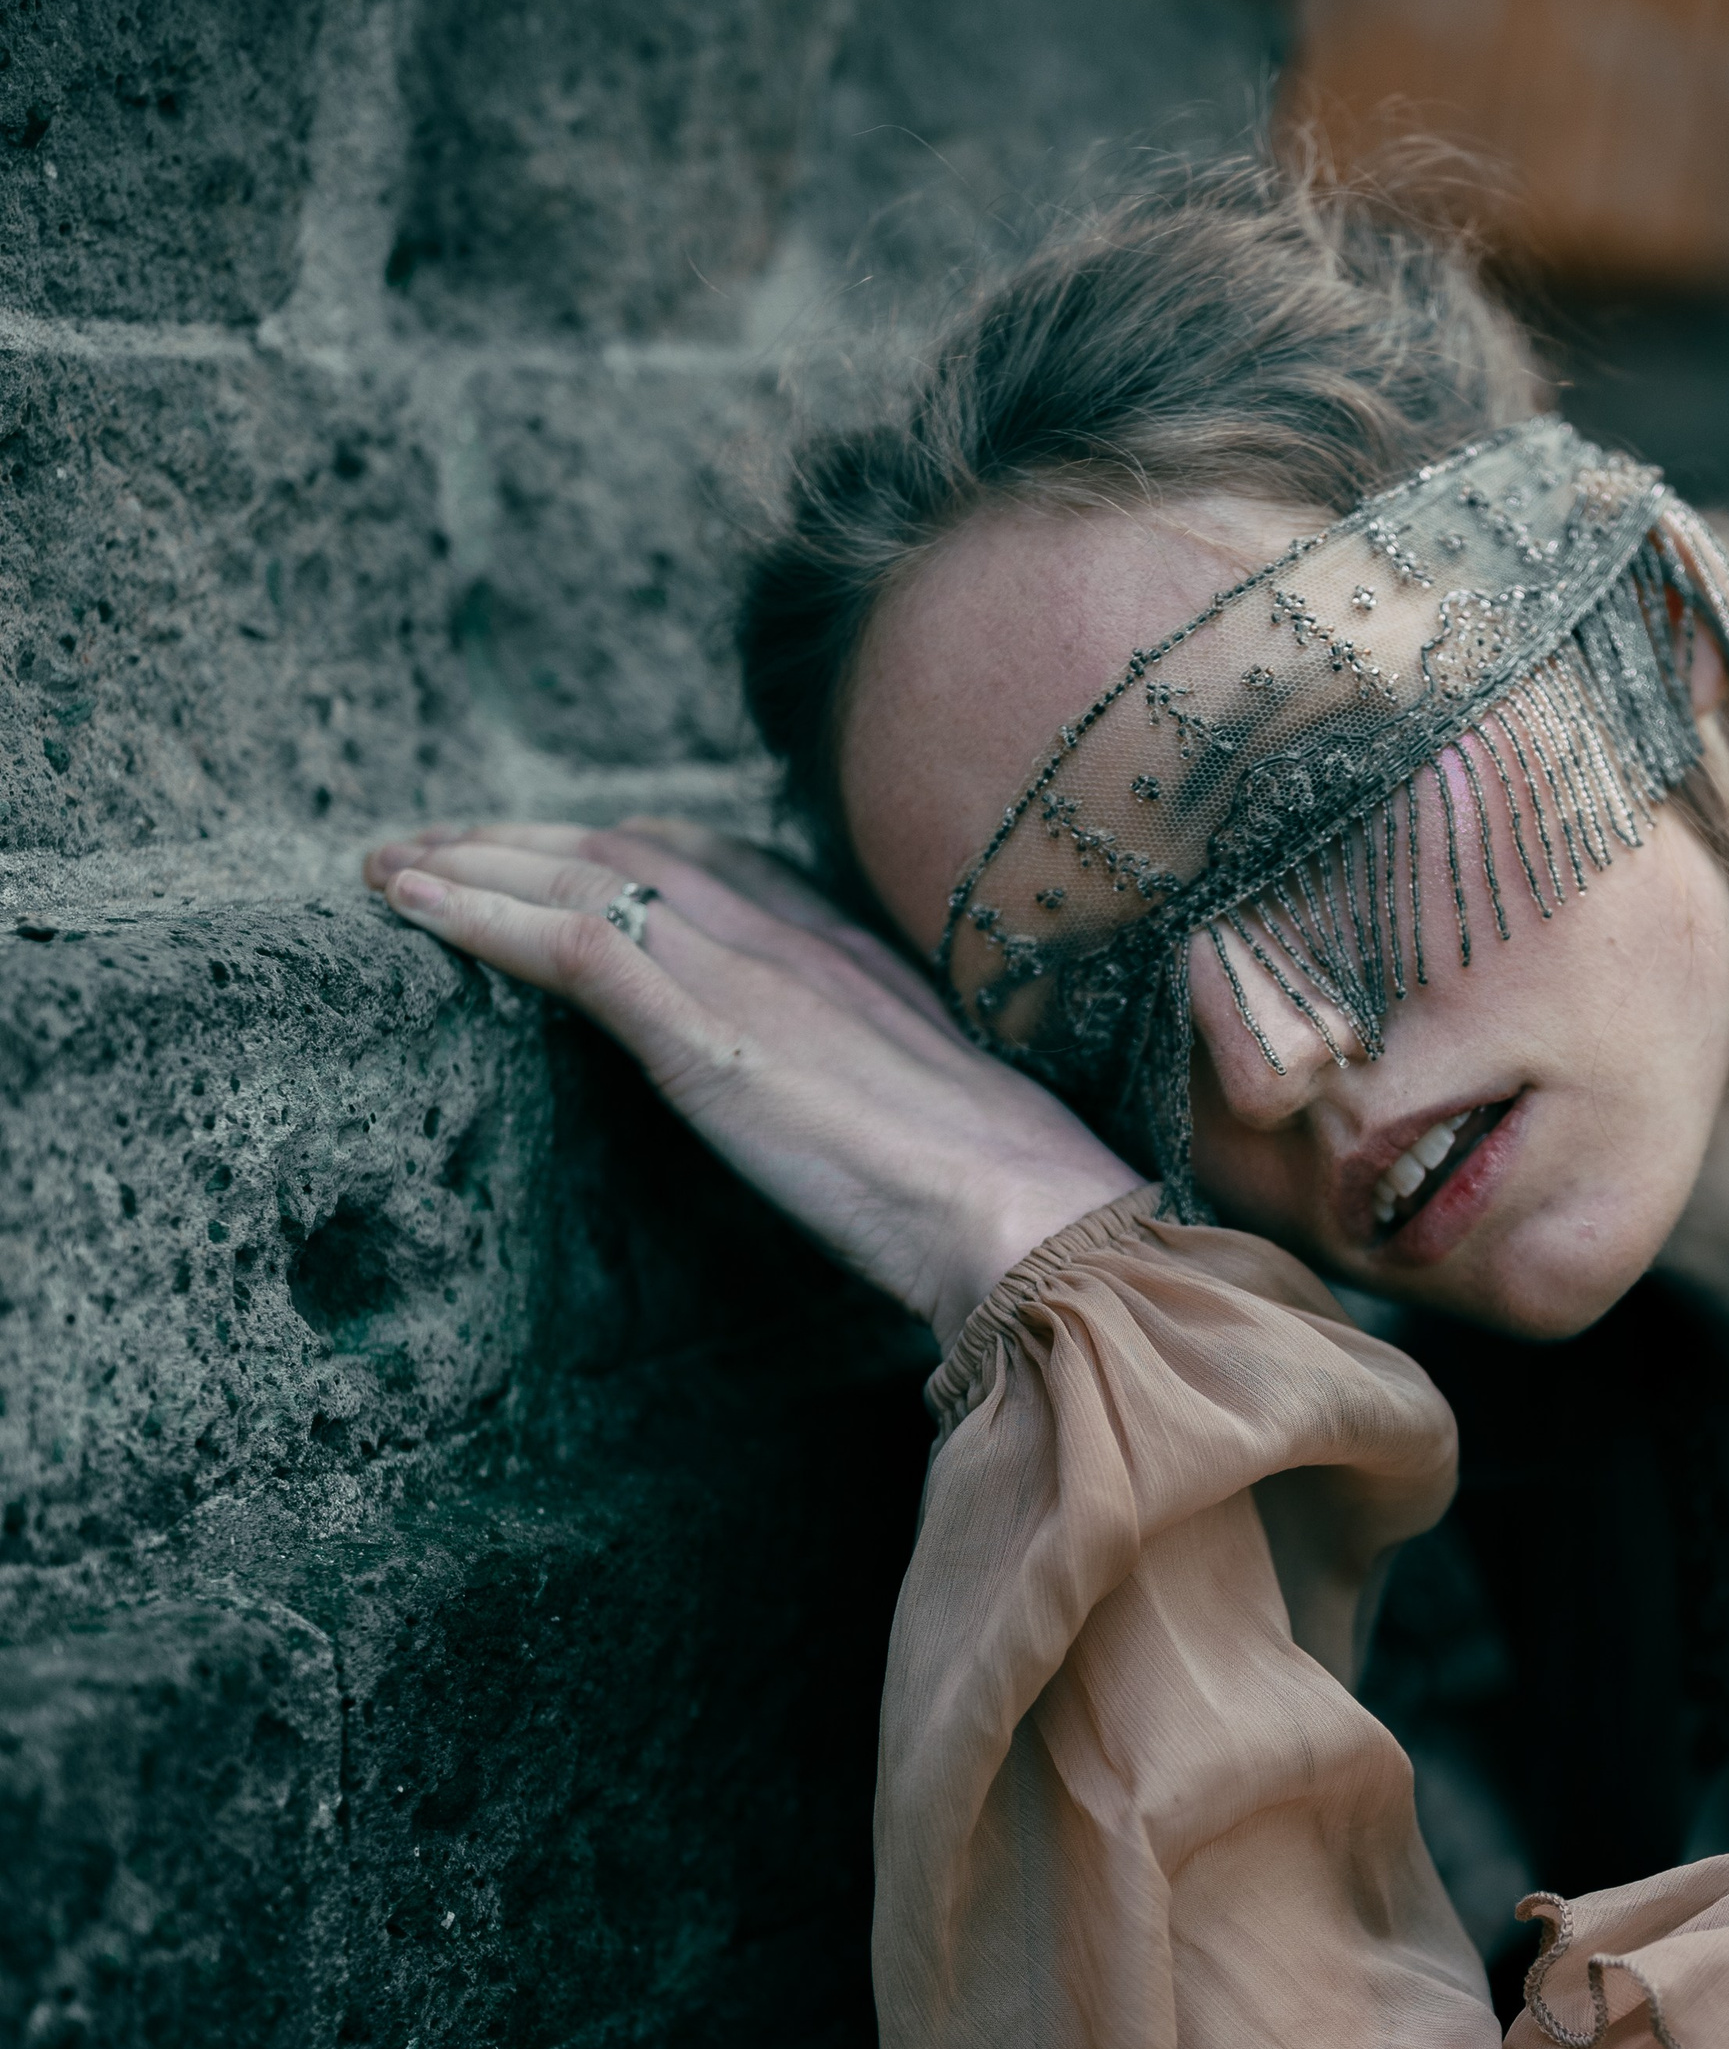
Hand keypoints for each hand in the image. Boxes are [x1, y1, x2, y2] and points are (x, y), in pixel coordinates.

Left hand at [361, 818, 1144, 1343]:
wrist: (1021, 1212)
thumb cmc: (1001, 1196)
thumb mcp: (939, 1116)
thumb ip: (880, 1088)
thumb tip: (858, 1125)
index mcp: (849, 950)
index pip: (714, 856)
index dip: (619, 841)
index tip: (551, 847)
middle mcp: (789, 936)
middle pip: (628, 845)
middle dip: (519, 835)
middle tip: (429, 842)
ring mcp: (743, 975)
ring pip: (578, 875)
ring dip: (470, 860)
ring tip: (386, 865)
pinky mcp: (701, 1032)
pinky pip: (565, 943)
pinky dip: (476, 913)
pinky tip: (408, 908)